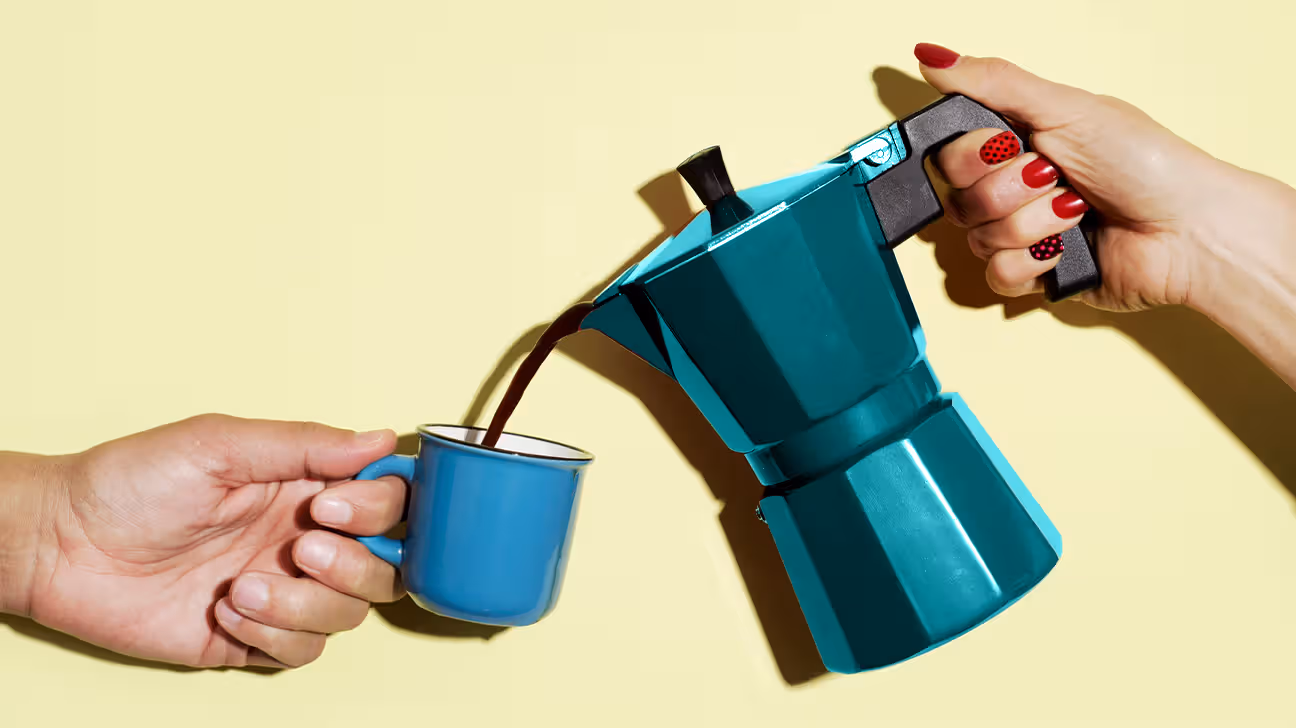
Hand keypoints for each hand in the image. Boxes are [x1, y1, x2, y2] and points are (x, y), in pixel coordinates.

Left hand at [15, 414, 408, 667]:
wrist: (62, 545)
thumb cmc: (130, 482)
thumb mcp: (220, 444)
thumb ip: (305, 444)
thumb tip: (382, 439)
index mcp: (306, 486)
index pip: (388, 499)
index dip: (378, 507)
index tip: (332, 504)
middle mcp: (305, 538)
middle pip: (387, 565)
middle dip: (355, 563)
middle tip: (300, 549)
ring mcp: (284, 590)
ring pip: (351, 613)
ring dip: (307, 603)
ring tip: (245, 583)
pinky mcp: (254, 637)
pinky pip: (305, 651)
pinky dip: (276, 634)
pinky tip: (228, 610)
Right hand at [912, 43, 1295, 313]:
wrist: (1186, 229)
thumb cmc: (1144, 161)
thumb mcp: (1066, 107)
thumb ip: (993, 82)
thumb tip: (931, 55)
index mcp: (1017, 143)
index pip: (949, 155)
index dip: (971, 157)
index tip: (1008, 146)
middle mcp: (1013, 188)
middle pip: (957, 199)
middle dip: (1008, 191)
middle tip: (1052, 177)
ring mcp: (1022, 233)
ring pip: (976, 239)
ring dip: (1030, 225)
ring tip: (1075, 213)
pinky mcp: (1033, 275)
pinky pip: (995, 275)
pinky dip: (1033, 262)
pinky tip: (1066, 249)